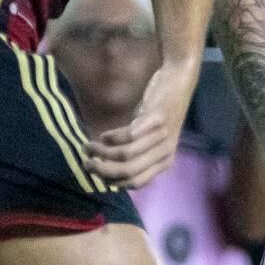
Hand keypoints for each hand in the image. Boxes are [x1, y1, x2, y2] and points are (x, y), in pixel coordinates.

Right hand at [86, 65, 196, 188]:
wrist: (179, 81)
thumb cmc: (161, 110)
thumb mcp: (153, 138)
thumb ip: (138, 154)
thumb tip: (108, 167)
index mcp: (164, 162)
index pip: (135, 182)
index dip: (113, 181)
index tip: (96, 175)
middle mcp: (165, 153)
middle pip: (128, 172)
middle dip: (102, 170)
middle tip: (86, 164)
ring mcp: (161, 137)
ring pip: (125, 154)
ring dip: (101, 152)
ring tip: (88, 147)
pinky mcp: (156, 119)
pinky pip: (129, 135)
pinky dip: (111, 137)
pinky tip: (103, 135)